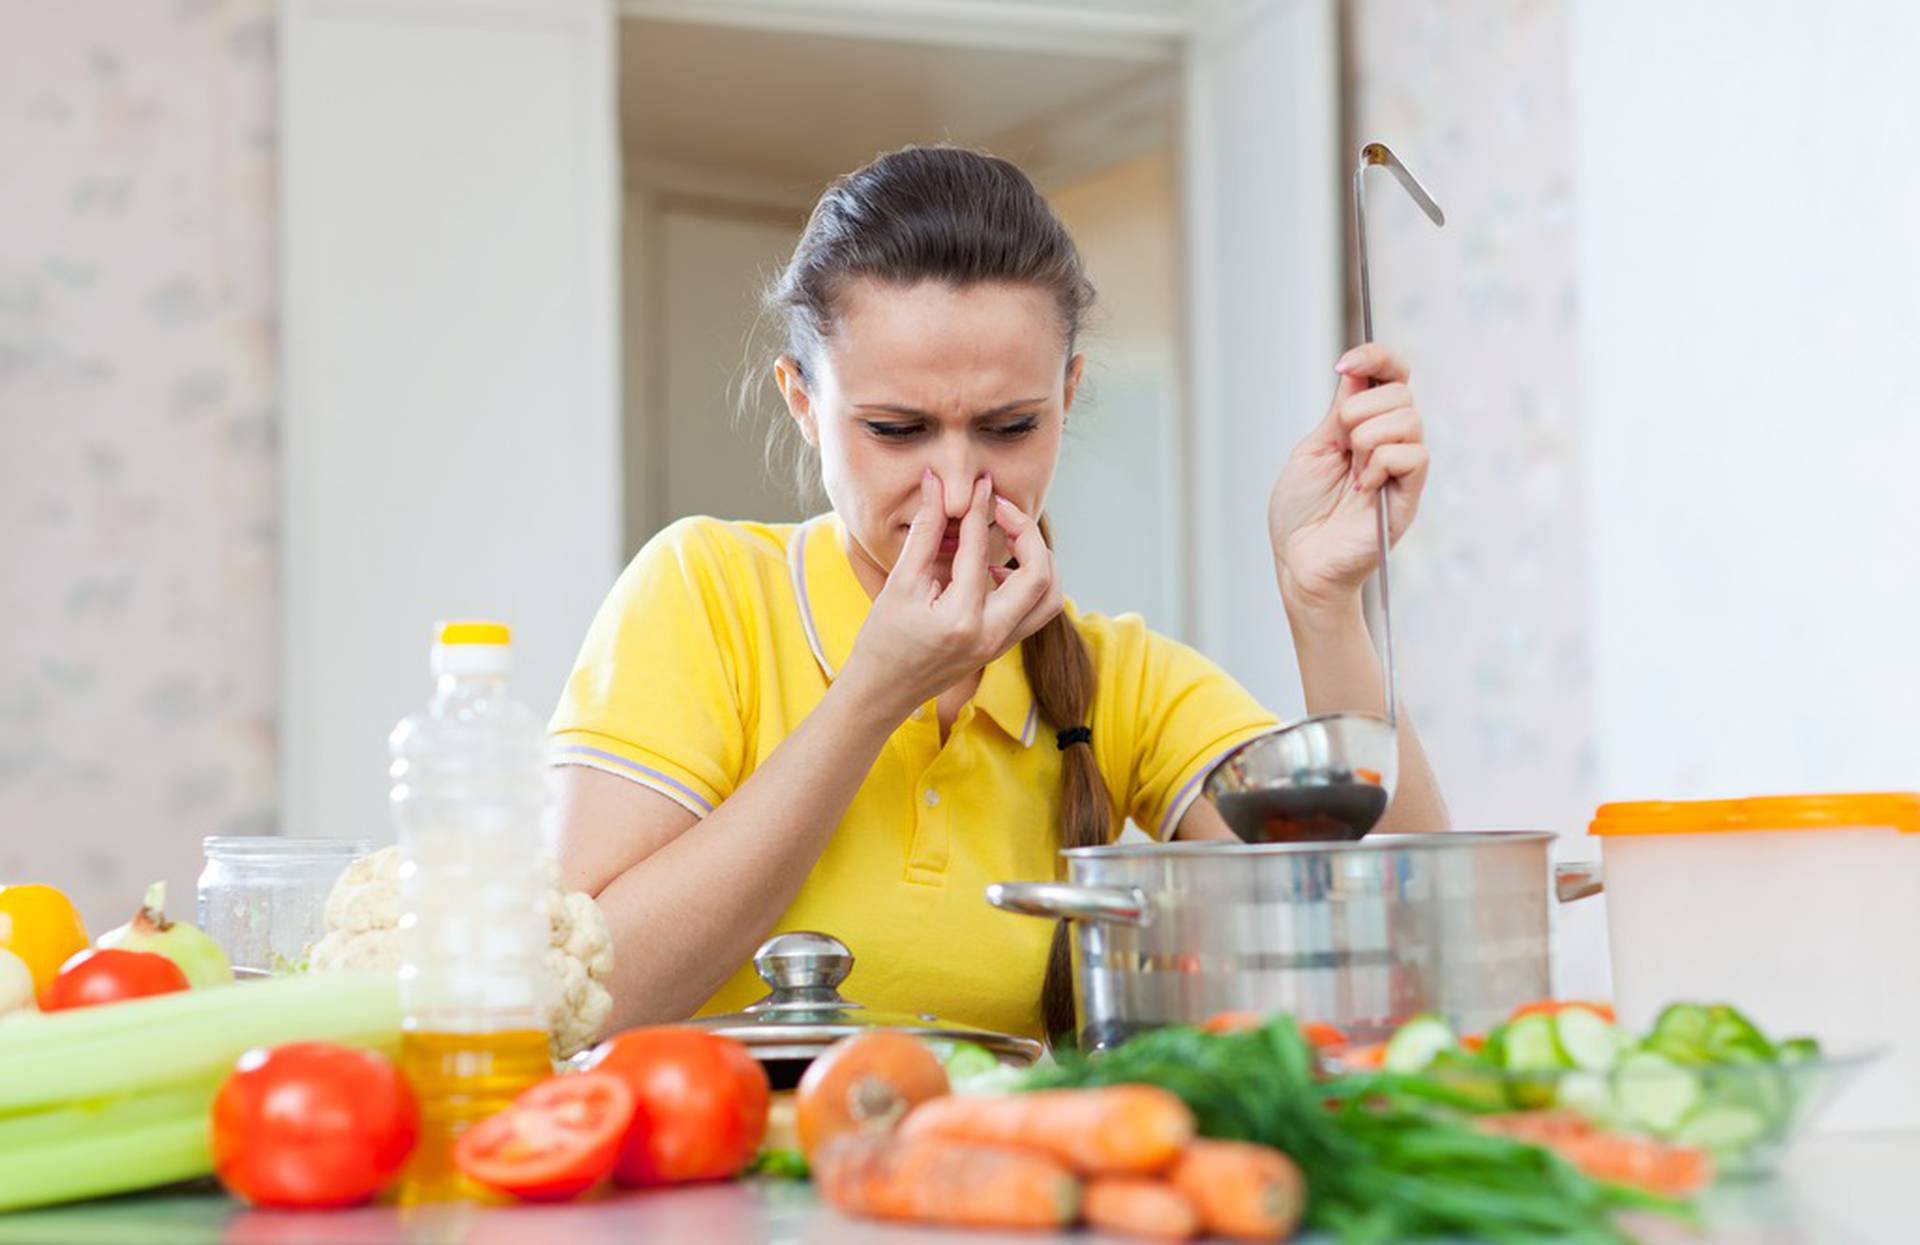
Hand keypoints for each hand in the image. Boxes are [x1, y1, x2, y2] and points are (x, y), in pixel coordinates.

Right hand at [838, 472, 1062, 719]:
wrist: (881, 693)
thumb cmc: (882, 641)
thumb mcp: (900, 583)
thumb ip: (925, 532)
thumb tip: (935, 484)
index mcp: (961, 619)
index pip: (981, 551)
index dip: (980, 509)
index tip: (980, 485)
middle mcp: (991, 635)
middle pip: (1039, 575)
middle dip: (1027, 532)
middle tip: (1002, 510)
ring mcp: (1001, 645)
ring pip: (1049, 596)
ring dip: (1037, 559)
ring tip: (1007, 538)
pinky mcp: (1002, 647)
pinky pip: (1036, 611)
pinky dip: (1029, 582)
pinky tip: (996, 567)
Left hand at [1268, 342, 1428, 617]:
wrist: (1300, 562)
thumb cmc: (1301, 514)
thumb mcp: (1313, 449)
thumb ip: (1339, 412)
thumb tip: (1358, 373)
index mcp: (1364, 426)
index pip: (1391, 374)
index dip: (1376, 357)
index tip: (1344, 366)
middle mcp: (1390, 442)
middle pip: (1400, 392)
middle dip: (1359, 410)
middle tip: (1340, 444)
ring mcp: (1403, 468)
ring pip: (1408, 419)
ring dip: (1368, 438)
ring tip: (1351, 471)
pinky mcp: (1410, 495)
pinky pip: (1413, 456)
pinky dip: (1381, 464)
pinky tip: (1362, 488)